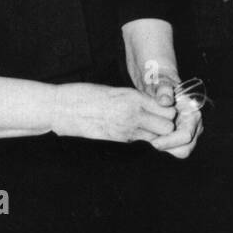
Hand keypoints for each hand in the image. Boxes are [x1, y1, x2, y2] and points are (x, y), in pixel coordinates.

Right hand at [50, 83, 177, 143]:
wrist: (63, 108)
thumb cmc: (86, 95)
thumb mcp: (116, 91)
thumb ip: (135, 99)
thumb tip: (150, 106)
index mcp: (134, 98)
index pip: (167, 109)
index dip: (169, 111)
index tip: (165, 110)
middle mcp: (133, 114)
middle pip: (167, 126)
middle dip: (167, 126)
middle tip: (160, 121)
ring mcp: (126, 129)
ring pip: (156, 137)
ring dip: (155, 134)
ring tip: (147, 127)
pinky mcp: (117, 139)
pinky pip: (139, 141)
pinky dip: (141, 138)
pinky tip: (132, 132)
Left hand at [151, 88, 203, 159]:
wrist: (161, 89)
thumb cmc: (161, 86)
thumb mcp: (161, 83)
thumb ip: (163, 89)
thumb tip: (165, 101)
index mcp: (194, 114)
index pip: (186, 135)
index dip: (169, 141)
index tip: (153, 142)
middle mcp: (196, 127)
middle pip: (184, 149)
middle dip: (167, 148)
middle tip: (150, 143)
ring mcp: (190, 134)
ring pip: (179, 152)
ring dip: (165, 149)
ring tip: (151, 141)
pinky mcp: (182, 139)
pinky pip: (174, 151)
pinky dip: (163, 148)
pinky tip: (152, 140)